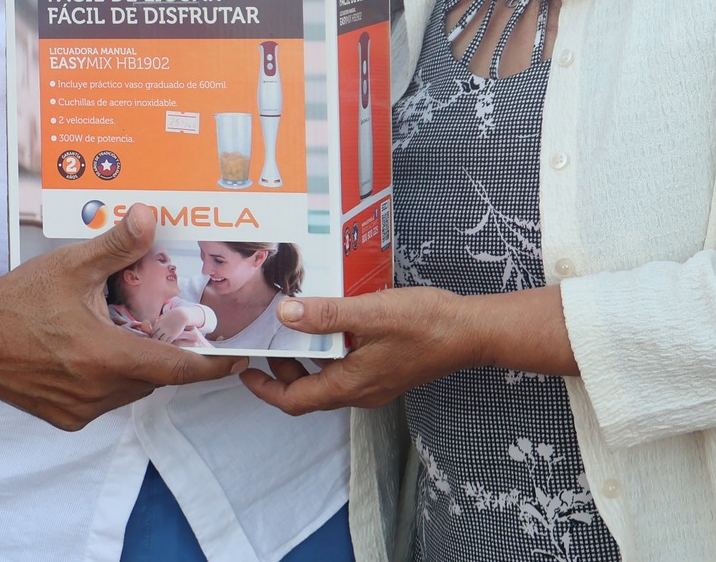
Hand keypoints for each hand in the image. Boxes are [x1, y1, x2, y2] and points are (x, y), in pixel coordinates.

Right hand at [0, 204, 244, 429]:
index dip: (212, 364)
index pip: (176, 368)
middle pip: (156, 376)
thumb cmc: (13, 302)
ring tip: (138, 329)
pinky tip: (103, 346)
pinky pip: (106, 397)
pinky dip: (115, 376)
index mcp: (104, 358)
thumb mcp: (69, 267)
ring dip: (141, 364)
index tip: (239, 358)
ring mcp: (79, 409)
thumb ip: (116, 246)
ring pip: (132, 388)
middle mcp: (96, 392)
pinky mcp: (65, 416)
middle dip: (172, 353)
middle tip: (184, 325)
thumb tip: (149, 217)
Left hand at [240, 287, 480, 413]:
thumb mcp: (370, 313)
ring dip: (307, 359)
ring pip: (328, 378)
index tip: (244, 372)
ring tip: (294, 327)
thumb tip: (286, 315)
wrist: (470, 333)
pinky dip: (330, 352)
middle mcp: (360, 391)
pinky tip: (333, 323)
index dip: (265, 389)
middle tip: (268, 340)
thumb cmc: (425, 324)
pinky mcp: (387, 371)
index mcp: (350, 385)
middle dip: (283, 369)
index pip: (295, 401)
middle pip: (309, 390)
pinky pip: (348, 368)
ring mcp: (375, 382)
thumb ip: (327, 315)